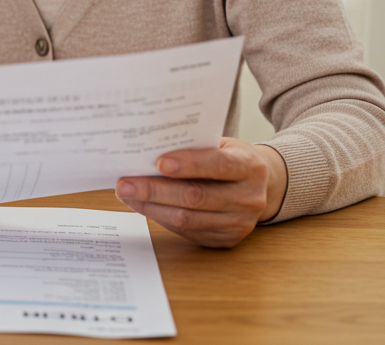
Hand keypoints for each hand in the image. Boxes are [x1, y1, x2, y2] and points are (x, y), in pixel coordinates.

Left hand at [115, 137, 287, 247]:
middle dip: (156, 190)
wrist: (259, 187)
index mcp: (251, 167)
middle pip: (197, 196)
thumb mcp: (221, 144)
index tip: (159, 162)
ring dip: (151, 207)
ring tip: (127, 194)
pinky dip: (161, 217)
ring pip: (188, 218)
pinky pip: (187, 231)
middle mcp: (249, 198)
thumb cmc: (230, 159)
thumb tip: (147, 150)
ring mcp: (240, 223)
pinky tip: (143, 206)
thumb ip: (194, 147)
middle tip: (125, 183)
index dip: (189, 164)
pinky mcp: (227, 239)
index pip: (220, 165)